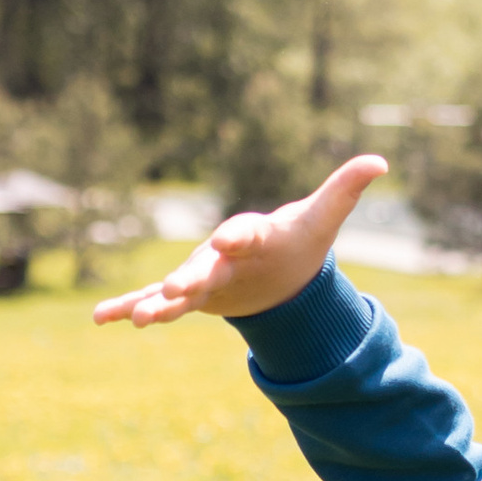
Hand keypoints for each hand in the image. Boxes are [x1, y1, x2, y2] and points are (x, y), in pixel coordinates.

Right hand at [92, 156, 388, 327]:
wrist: (278, 263)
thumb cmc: (298, 240)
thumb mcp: (322, 220)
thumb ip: (344, 190)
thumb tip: (381, 161)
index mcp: (252, 232)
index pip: (243, 232)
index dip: (237, 236)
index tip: (227, 240)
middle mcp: (221, 253)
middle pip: (204, 265)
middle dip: (191, 276)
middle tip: (177, 287)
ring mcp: (203, 274)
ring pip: (176, 288)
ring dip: (156, 302)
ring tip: (137, 319)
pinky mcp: (193, 296)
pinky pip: (157, 301)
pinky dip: (129, 306)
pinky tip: (100, 318)